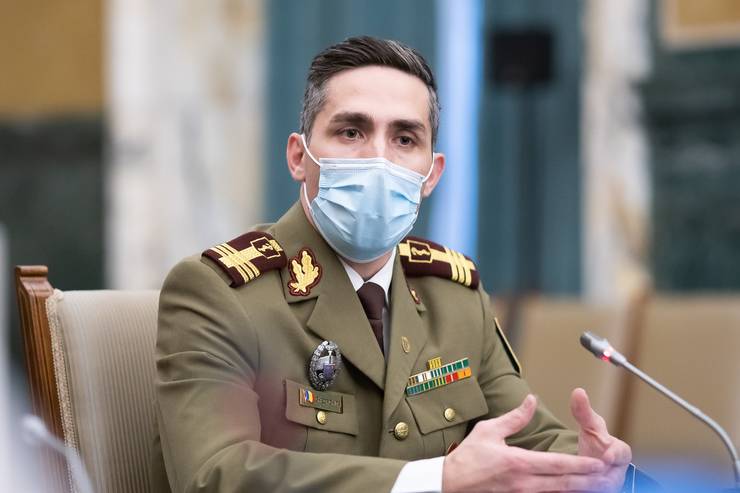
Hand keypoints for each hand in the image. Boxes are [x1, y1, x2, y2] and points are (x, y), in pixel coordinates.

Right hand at [442, 395, 608, 491]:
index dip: (582, 464)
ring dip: (578, 489)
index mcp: (519, 462)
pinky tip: (570, 490)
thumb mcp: (489, 430)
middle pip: (564, 483)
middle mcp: (524, 482)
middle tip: (608, 477)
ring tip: (595, 485)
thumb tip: (531, 400)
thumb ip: (515, 417)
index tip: (600, 463)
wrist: (449, 484)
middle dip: (588, 481)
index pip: (558, 464)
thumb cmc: (468, 457)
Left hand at [571, 388, 631, 492]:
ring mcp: (609, 485)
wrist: (593, 465)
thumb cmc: (596, 444)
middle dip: (600, 475)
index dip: (615, 455)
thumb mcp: (590, 427)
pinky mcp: (597, 492)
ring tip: (576, 485)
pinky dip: (579, 491)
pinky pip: (590, 492)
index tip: (607, 456)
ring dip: (590, 486)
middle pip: (612, 475)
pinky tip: (567, 489)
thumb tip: (578, 391)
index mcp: (620, 453)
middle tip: (590, 474)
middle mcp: (617, 472)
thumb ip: (583, 412)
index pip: (622, 454)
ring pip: (601, 488)